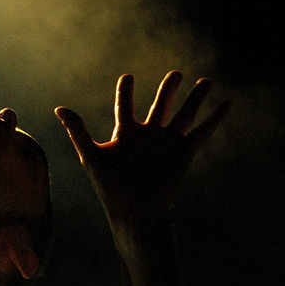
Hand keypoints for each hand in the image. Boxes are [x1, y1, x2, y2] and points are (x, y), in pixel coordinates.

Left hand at [55, 71, 228, 228]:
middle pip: (161, 106)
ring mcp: (168, 144)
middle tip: (176, 74)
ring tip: (206, 81)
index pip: (126, 107)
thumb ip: (78, 131)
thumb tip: (59, 108)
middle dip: (168, 90)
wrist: (135, 212)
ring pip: (185, 114)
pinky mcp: (184, 153)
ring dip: (196, 98)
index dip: (126, 93)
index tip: (128, 77)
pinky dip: (215, 118)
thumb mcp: (91, 156)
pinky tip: (226, 103)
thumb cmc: (110, 188)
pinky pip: (202, 131)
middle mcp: (148, 137)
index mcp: (125, 135)